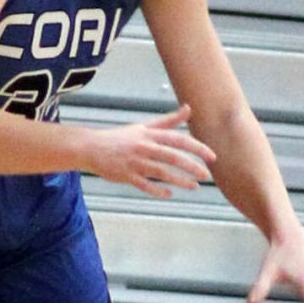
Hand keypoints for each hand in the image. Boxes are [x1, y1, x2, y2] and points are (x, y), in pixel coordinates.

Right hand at [82, 104, 215, 197]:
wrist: (91, 147)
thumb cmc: (121, 138)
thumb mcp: (144, 126)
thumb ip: (168, 120)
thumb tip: (188, 108)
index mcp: (150, 134)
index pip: (178, 140)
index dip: (197, 148)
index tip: (211, 156)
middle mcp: (144, 147)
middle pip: (172, 156)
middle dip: (192, 166)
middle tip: (207, 175)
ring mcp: (134, 162)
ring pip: (161, 172)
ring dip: (179, 180)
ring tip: (195, 187)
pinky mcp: (125, 175)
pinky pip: (144, 184)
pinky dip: (157, 190)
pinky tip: (169, 194)